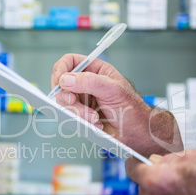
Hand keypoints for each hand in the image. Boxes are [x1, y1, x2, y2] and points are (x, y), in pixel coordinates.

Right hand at [51, 54, 182, 155]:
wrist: (135, 132)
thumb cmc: (131, 107)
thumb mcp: (112, 89)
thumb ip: (89, 82)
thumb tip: (65, 79)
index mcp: (94, 70)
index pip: (69, 61)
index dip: (61, 69)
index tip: (59, 80)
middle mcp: (85, 84)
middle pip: (61, 84)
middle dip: (67, 96)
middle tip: (74, 102)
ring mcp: (81, 100)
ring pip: (63, 103)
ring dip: (77, 112)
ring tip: (94, 118)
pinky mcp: (79, 115)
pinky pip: (69, 117)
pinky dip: (80, 121)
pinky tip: (95, 123)